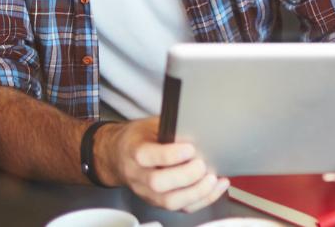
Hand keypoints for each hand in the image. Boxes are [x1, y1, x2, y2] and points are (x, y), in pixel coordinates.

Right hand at [96, 117, 227, 212]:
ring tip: (212, 179)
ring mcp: (148, 193)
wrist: (118, 157)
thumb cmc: (139, 139)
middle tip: (202, 164)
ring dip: (196, 192)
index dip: (170, 155)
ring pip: (170, 202)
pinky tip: (215, 187)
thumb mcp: (150, 126)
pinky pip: (181, 208)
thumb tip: (199, 126)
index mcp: (134, 152)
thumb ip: (170, 128)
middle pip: (158, 183)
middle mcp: (138, 176)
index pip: (146, 157)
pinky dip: (202, 200)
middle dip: (185, 176)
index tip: (190, 148)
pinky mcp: (159, 202)